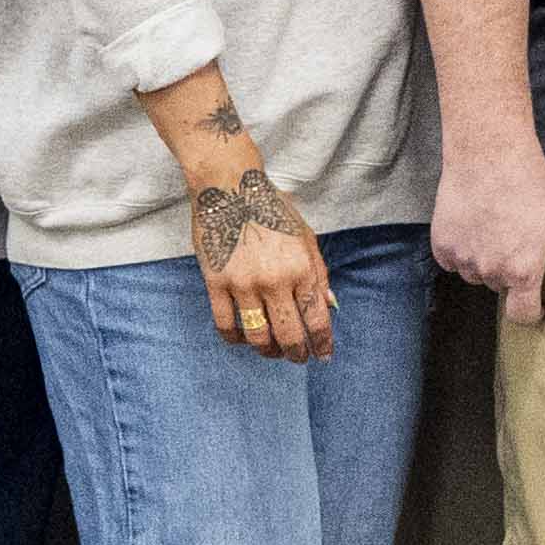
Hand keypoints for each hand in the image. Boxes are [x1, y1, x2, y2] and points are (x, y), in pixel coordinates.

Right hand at [188, 152, 334, 359]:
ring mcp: (243, 284)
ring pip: (257, 337)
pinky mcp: (216, 283)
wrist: (229, 188)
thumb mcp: (305, 237)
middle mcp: (275, 280)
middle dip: (296, 353)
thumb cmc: (271, 209)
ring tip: (271, 349)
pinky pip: (225, 325)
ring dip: (267, 350)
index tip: (323, 356)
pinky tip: (242, 338)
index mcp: (302, 268)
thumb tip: (328, 307)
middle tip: (296, 357)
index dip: (322, 344)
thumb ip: (318, 273)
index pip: (316, 320)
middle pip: (289, 335)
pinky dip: (235, 339)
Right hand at [433, 137, 544, 328]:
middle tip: (510, 241)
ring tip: (489, 227)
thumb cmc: (530, 181)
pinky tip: (469, 224)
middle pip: (498, 286)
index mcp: (524, 270)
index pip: (523, 315)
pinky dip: (458, 248)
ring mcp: (463, 259)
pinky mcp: (441, 244)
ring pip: (473, 272)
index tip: (533, 305)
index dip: (530, 313)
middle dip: (505, 270)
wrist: (489, 153)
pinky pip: (451, 260)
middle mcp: (491, 271)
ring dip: (481, 259)